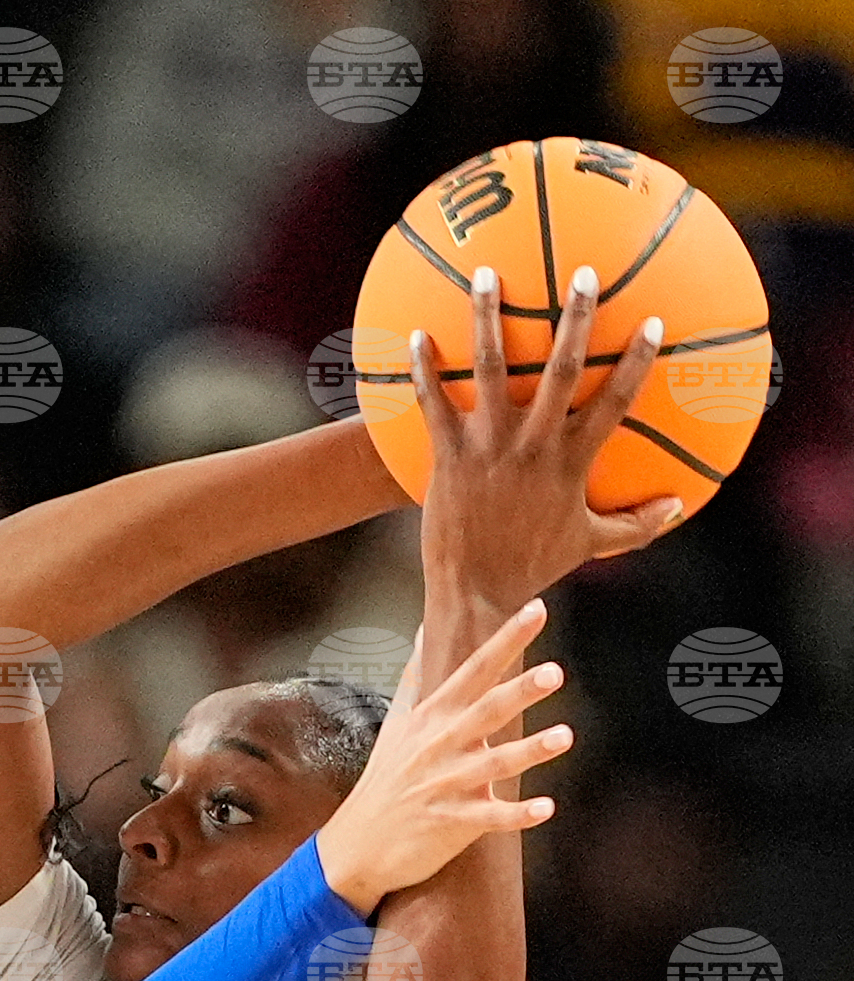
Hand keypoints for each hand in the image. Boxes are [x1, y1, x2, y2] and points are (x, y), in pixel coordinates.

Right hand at [316, 599, 568, 916]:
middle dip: (520, 692)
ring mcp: (447, 785)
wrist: (357, 845)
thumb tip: (422, 630)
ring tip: (565, 736)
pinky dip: (517, 816)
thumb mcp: (395, 724)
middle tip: (555, 672)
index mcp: (433, 717)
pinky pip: (491, 819)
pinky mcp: (452, 823)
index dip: (506, 640)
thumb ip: (415, 677)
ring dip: (530, 751)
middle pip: (487, 711)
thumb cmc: (383, 781)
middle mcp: (442, 745)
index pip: (474, 670)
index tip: (536, 610)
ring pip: (495, 764)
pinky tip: (546, 809)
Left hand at [414, 265, 681, 620]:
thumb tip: (679, 506)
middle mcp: (533, 447)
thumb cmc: (534, 567)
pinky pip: (434, 404)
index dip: (635, 362)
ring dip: (487, 320)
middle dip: (575, 320)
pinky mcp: (449, 456)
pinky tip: (417, 334)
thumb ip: (637, 524)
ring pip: (491, 370)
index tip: (653, 321)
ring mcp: (489, 448)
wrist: (476, 592)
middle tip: (585, 273)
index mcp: (572, 462)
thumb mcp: (590, 544)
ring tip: (485, 275)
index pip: (615, 403)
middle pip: (560, 371)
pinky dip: (424, 369)